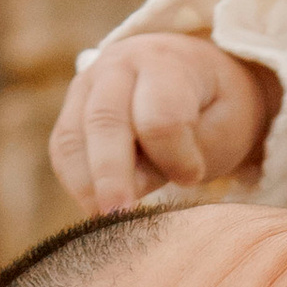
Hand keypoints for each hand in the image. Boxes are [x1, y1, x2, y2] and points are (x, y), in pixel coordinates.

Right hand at [49, 33, 279, 209]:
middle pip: (105, 120)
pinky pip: (62, 149)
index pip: (161, 117)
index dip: (175, 157)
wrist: (197, 76)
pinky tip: (97, 207)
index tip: (192, 178)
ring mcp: (88, 84)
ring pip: (73, 136)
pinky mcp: (72, 109)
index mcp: (167, 62)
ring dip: (87, 186)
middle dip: (111, 176)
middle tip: (120, 219)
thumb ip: (183, 154)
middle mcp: (119, 64)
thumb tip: (127, 189)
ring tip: (109, 223)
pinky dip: (77, 182)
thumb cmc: (216, 107)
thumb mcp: (223, 127)